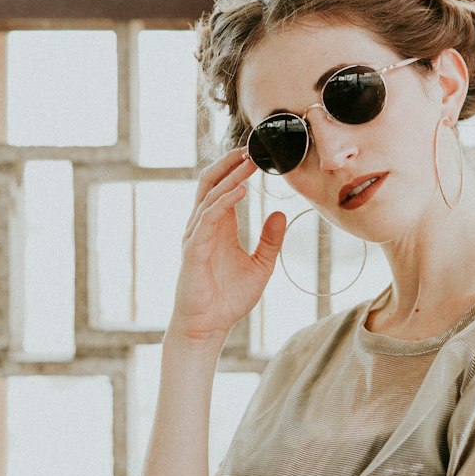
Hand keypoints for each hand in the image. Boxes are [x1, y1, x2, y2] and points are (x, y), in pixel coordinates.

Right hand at [170, 148, 286, 340]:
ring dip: (229, 177)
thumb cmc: (228, 299)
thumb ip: (270, 240)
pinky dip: (224, 202)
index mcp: (219, 227)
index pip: (224, 188)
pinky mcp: (193, 250)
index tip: (256, 154)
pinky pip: (207, 218)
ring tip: (248, 163)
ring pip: (209, 196)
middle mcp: (204, 226)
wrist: (207, 327)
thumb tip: (281, 213)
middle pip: (210, 183)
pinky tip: (241, 191)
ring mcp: (196, 236)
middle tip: (250, 148)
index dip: (237, 169)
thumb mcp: (260, 265)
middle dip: (229, 164)